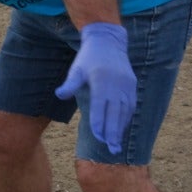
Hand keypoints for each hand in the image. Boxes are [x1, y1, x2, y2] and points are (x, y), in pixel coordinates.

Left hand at [55, 22, 135, 154]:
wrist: (108, 41)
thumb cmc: (88, 58)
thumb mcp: (76, 69)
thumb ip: (70, 84)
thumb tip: (59, 95)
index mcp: (102, 81)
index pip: (101, 107)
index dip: (100, 124)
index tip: (98, 138)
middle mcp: (116, 84)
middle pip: (115, 113)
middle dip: (113, 132)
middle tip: (111, 150)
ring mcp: (126, 85)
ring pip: (125, 111)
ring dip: (121, 128)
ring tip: (116, 144)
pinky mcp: (131, 85)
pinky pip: (130, 105)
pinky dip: (126, 118)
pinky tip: (121, 128)